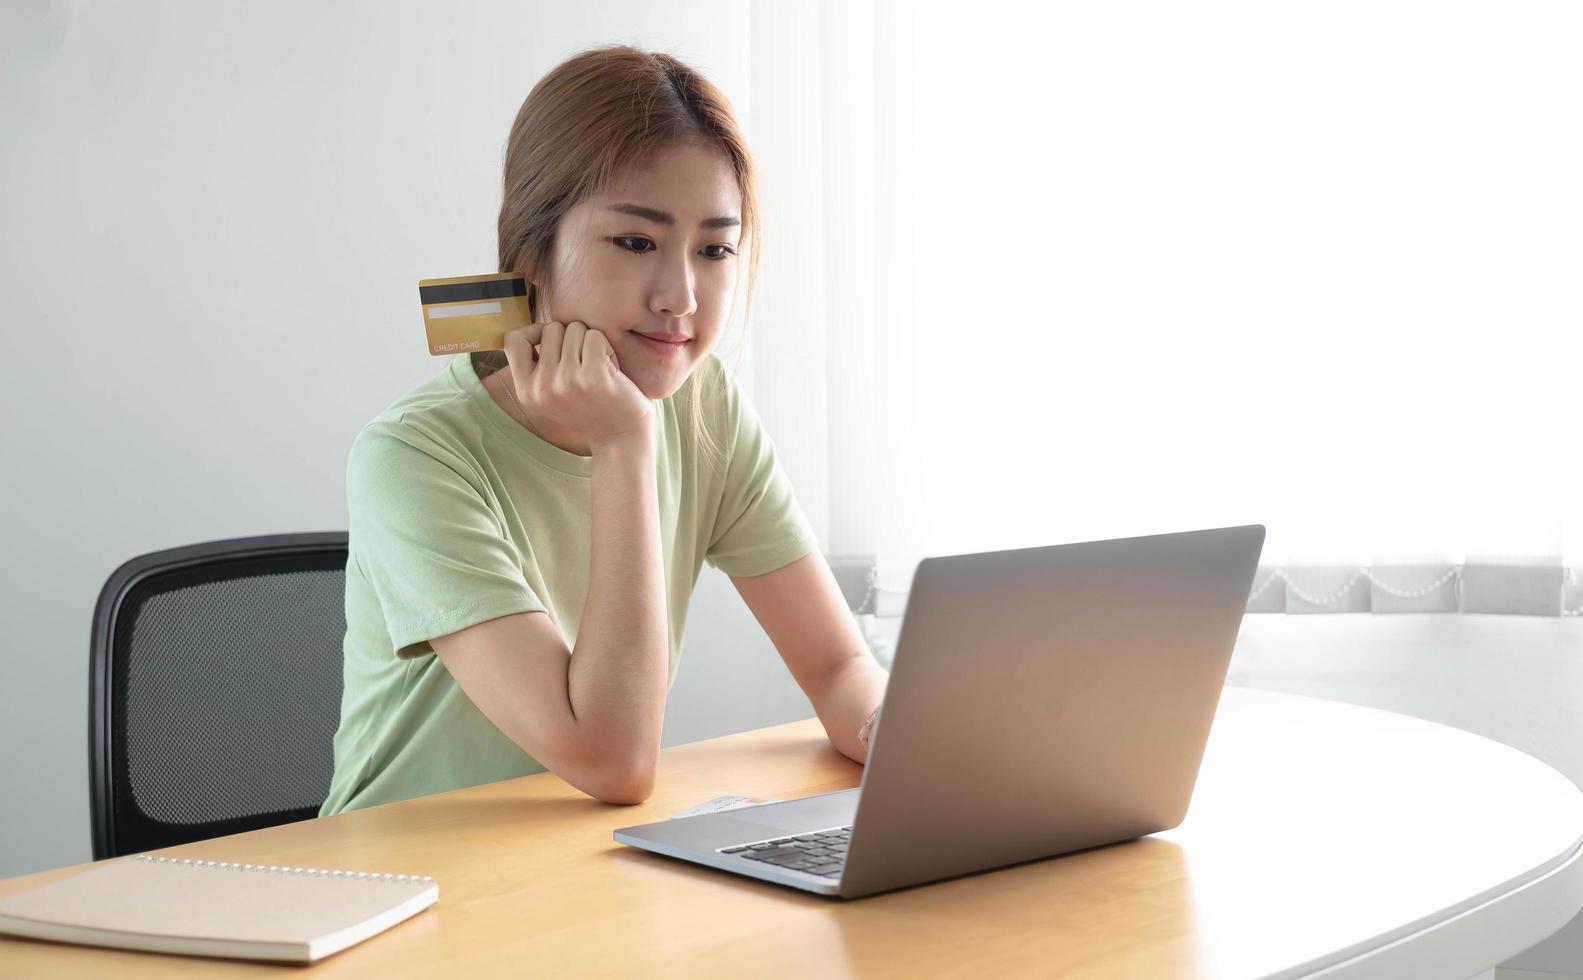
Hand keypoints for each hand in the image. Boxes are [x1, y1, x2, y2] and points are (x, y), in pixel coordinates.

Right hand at [501, 321, 652, 450]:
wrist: (620, 438)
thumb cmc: (589, 409)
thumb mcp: (551, 395)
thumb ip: (538, 367)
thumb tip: (533, 329)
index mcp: (527, 392)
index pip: (513, 341)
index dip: (532, 331)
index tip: (551, 340)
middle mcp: (542, 387)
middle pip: (551, 328)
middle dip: (570, 337)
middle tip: (584, 362)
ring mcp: (567, 381)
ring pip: (574, 329)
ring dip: (590, 342)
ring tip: (597, 368)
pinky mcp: (593, 376)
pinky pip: (595, 336)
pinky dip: (606, 347)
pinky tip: (611, 369)